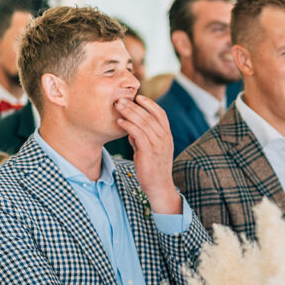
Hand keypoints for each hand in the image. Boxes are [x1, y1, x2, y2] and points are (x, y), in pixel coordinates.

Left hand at [115, 94, 180, 213]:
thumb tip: (130, 128)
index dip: (150, 104)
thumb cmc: (153, 169)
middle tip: (121, 99)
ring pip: (144, 123)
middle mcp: (165, 139)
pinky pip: (138, 135)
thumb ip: (142, 138)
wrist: (159, 187)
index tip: (138, 97)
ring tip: (117, 107)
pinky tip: (119, 122)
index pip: (161, 115)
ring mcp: (158, 146)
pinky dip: (128, 126)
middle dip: (134, 106)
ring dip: (129, 113)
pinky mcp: (149, 153)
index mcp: (167, 136)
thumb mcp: (151, 150)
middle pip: (150, 116)